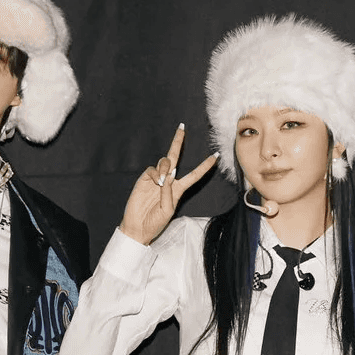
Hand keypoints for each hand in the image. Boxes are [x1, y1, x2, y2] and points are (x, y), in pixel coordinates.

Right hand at [120, 125, 217, 245]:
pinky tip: (156, 182)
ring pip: (164, 162)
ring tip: (162, 181)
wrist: (138, 227)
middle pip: (175, 158)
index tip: (216, 156)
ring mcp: (156, 179)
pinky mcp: (144, 179)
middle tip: (182, 127)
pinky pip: (152, 169)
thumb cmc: (156, 222)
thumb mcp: (168, 210)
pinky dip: (156, 173)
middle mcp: (168, 181)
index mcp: (178, 189)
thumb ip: (169, 193)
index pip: (194, 175)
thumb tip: (167, 175)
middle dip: (177, 142)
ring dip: (166, 167)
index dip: (205, 166)